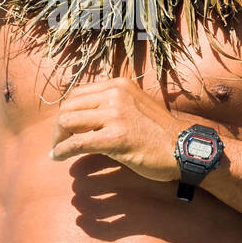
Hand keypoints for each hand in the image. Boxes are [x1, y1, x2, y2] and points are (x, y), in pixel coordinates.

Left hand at [50, 77, 183, 182]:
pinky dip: (62, 150)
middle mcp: (115, 95)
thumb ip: (115, 101)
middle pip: (69, 105)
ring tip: (58, 150)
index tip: (64, 127)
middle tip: (58, 141)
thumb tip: (90, 102)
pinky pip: (77, 142)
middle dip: (59, 125)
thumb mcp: (137, 105)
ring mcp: (115, 115)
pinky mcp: (115, 138)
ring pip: (68, 122)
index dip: (67, 111)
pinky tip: (58, 157)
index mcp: (119, 85)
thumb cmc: (160, 133)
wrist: (183, 149)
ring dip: (58, 138)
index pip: (78, 92)